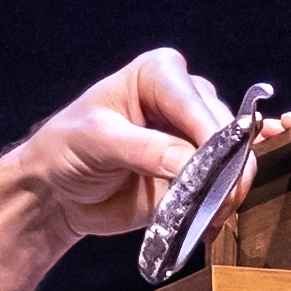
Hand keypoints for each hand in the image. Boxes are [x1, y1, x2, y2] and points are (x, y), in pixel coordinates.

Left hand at [10, 47, 230, 238]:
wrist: (58, 192)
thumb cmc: (66, 150)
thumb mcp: (98, 141)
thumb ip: (146, 149)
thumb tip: (193, 162)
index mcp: (158, 75)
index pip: (195, 102)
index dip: (210, 135)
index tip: (213, 169)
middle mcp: (183, 99)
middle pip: (224, 128)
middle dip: (224, 165)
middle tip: (216, 201)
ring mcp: (192, 136)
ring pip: (232, 157)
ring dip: (228, 187)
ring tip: (213, 214)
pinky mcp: (195, 171)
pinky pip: (223, 184)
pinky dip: (225, 202)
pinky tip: (220, 215)